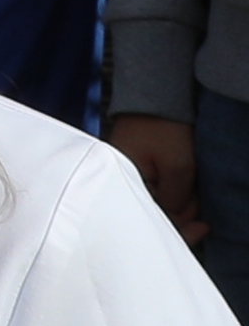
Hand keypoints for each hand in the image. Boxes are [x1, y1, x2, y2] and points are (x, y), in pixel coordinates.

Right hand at [116, 112, 205, 242]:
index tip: (203, 228)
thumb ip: (176, 199)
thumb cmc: (164, 130)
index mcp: (124, 182)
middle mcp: (122, 179)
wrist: (157, 97)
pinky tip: (187, 189)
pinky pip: (155, 187)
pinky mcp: (136, 165)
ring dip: (179, 203)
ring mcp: (129, 172)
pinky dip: (173, 192)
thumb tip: (178, 217)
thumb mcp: (178, 168)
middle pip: (153, 210)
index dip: (179, 228)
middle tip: (203, 217)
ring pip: (156, 200)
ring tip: (197, 195)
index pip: (150, 217)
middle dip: (181, 215)